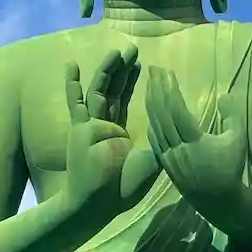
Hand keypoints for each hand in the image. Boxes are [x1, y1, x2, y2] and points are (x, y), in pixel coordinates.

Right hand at [61, 46, 157, 218]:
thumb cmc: (123, 189)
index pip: (126, 102)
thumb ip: (160, 144)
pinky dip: (72, 84)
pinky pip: (76, 103)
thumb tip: (181, 131)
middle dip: (123, 70)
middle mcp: (103, 126)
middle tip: (132, 49)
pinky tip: (70, 65)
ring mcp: (91, 126)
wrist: (100, 202)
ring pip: (100, 90)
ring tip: (117, 51)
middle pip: (114, 91)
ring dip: (108, 70)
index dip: (133, 83)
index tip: (143, 66)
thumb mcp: (151, 162)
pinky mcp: (81, 128)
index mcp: (118, 134)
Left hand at [145, 67, 251, 237]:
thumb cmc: (230, 168)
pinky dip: (152, 123)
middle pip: (162, 114)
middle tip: (154, 70)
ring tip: (150, 85)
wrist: (218, 199)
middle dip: (157, 90)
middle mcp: (178, 148)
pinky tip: (150, 111)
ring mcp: (169, 157)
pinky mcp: (165, 164)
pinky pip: (154, 140)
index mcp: (195, 141)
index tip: (167, 73)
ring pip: (155, 125)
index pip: (176, 110)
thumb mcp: (237, 140)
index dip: (169, 89)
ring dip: (151, 103)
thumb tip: (224, 95)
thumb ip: (232, 116)